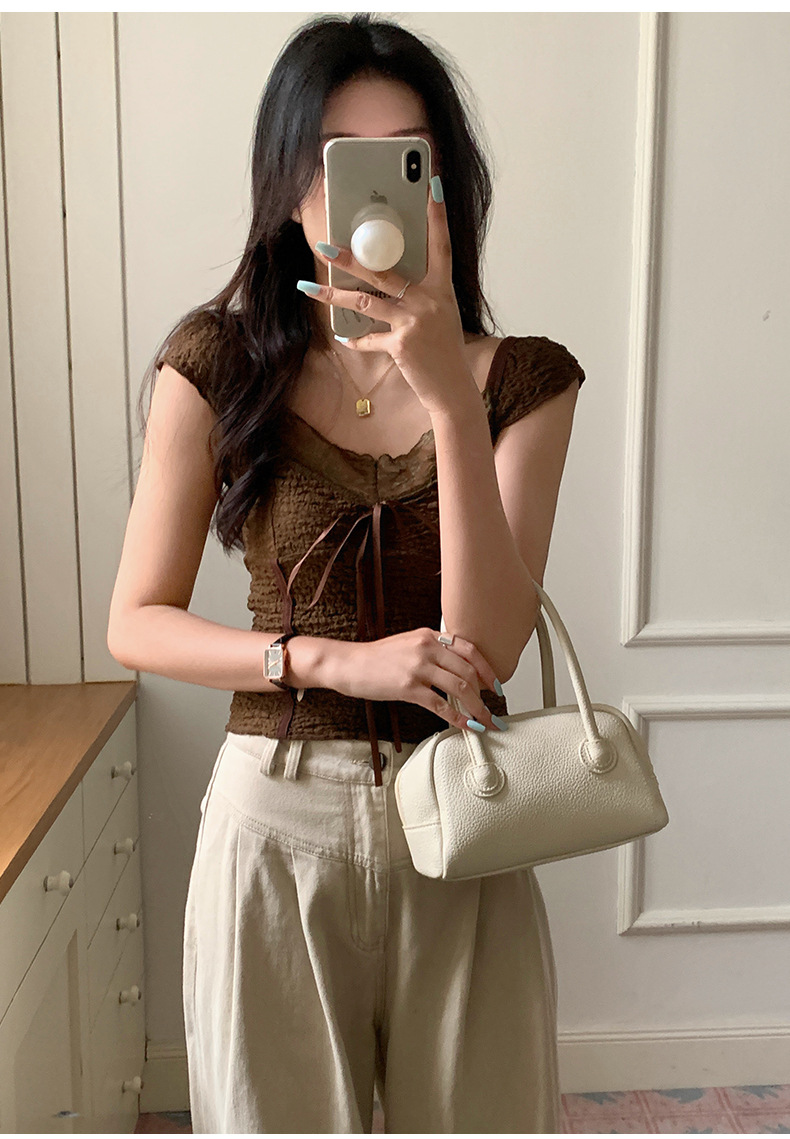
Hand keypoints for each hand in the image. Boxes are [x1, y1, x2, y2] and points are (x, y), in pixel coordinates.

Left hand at [298, 175, 478, 416]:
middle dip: (351, 259)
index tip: (433, 186)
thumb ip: (420, 296)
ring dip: (333, 296)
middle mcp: (429, 300)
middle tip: (325, 247)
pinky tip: (343, 337)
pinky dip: (355, 340)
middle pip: (383, 272)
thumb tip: (385, 282)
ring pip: (364, 302)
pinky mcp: (401, 345)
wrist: (453, 389)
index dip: (437, 216)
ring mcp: (414, 322)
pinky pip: (368, 338)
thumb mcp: (440, 316)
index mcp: (441, 289)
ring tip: (309, 288)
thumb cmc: (445, 352)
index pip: (441, 245)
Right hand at [334, 628, 505, 731]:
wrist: (349, 664)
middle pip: (468, 672)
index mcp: (430, 636)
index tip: (496, 686)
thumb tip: (458, 671)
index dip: (488, 670)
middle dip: (485, 695)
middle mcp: (427, 648)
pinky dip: (456, 718)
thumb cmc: (376, 658)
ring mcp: (418, 667)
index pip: (470, 650)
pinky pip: (440, 705)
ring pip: (459, 688)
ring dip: (476, 708)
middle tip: (491, 711)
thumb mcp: (409, 644)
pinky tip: (463, 725)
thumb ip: (433, 651)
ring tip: (483, 722)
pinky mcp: (408, 687)